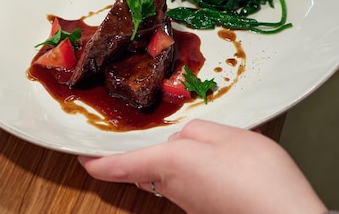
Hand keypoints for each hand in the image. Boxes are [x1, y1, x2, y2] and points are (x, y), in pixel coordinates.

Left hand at [78, 120, 326, 213]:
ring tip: (181, 139)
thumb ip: (196, 132)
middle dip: (135, 153)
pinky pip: (186, 184)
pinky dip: (187, 169)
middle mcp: (172, 187)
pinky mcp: (205, 208)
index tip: (80, 154)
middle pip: (142, 169)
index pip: (116, 166)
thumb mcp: (225, 135)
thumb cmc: (257, 177)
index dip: (94, 160)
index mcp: (169, 163)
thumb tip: (181, 140)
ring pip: (165, 175)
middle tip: (133, 133)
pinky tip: (211, 160)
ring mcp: (188, 202)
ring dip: (165, 159)